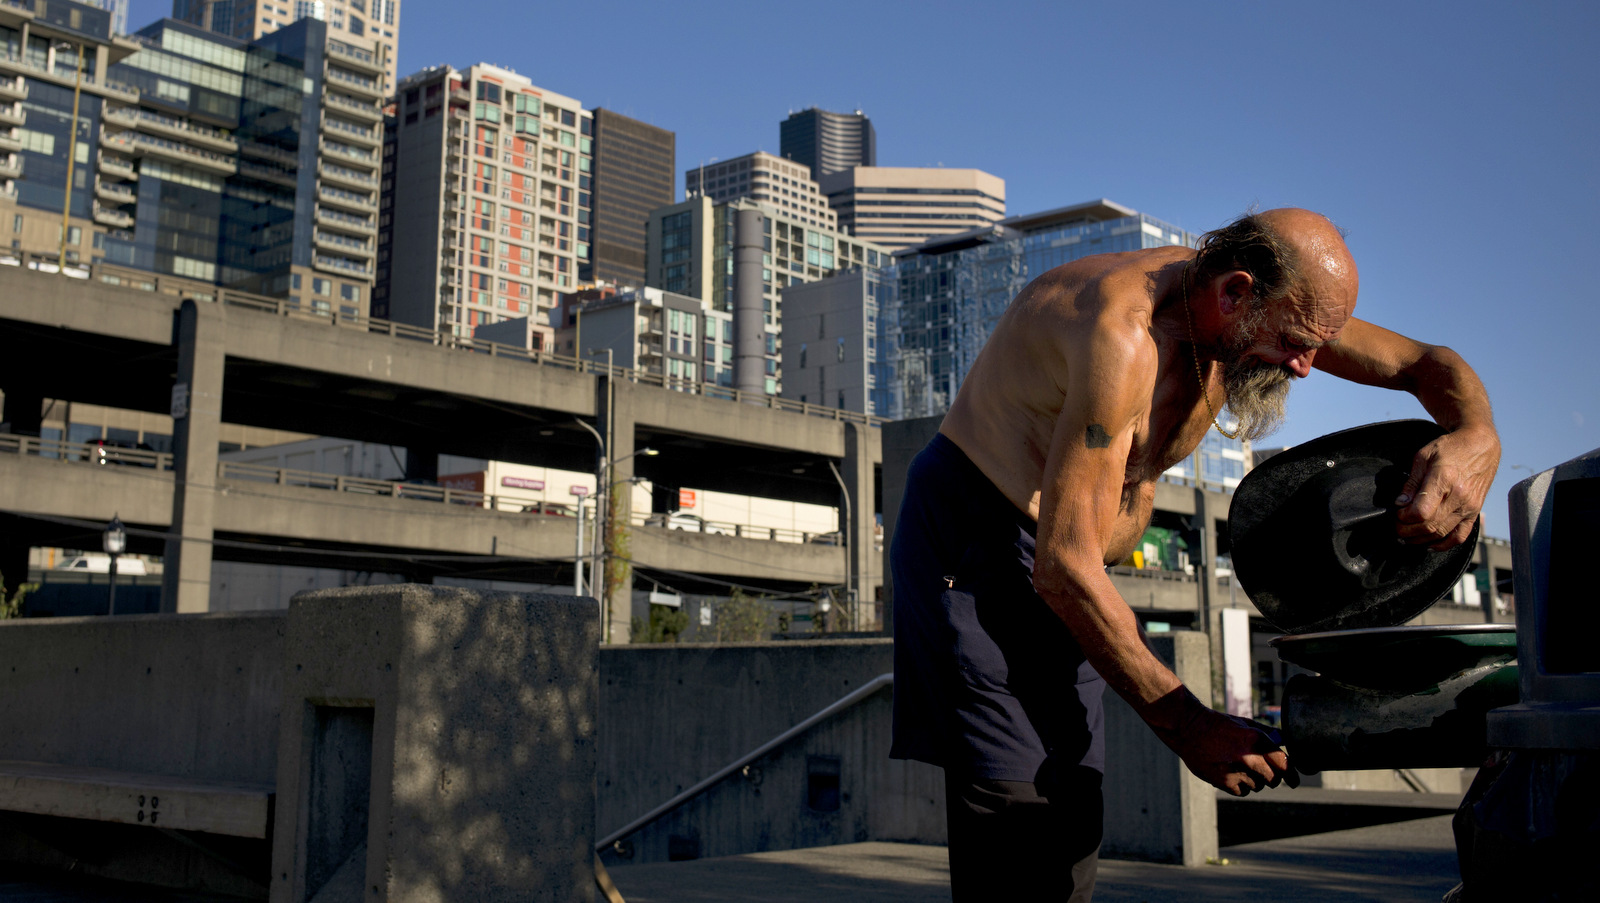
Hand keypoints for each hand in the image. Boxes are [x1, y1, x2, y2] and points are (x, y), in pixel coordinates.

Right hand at [1143, 688, 1297, 795]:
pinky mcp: (1223, 781)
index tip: (1295, 781)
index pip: (1284, 764)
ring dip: (1254, 780)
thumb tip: (1284, 741)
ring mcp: (1236, 771)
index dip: (1293, 775)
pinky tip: (1231, 773)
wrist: (1188, 728)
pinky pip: (1242, 792)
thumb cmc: (1218, 724)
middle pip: (1273, 779)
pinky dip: (1241, 786)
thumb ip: (1266, 734)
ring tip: (1240, 767)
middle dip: (1272, 777)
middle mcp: (1248, 757)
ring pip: (1258, 786)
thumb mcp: (1244, 723)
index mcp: (1256, 740)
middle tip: (1264, 772)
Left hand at [1395, 425, 1500, 549]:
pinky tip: (1429, 544)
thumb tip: (1400, 503)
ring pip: (1442, 533)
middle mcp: (1459, 496)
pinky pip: (1460, 536)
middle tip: (1396, 528)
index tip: (1397, 514)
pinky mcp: (1475, 512)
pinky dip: (1443, 544)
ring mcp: (1469, 506)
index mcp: (1444, 479)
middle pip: (1430, 525)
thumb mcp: (1423, 456)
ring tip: (1406, 537)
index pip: (1421, 511)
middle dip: (1407, 531)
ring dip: (1420, 539)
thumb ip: (1411, 482)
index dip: (1404, 518)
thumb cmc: (1450, 447)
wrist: (1480, 444)